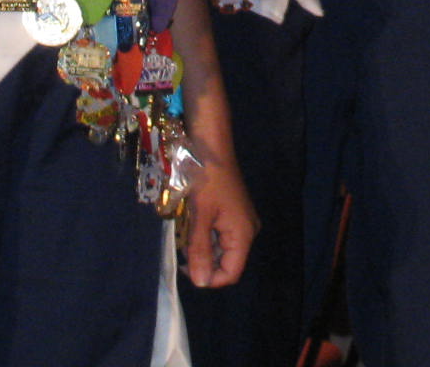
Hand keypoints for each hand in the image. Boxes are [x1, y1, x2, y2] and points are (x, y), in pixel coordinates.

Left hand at [182, 152, 256, 288]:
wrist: (211, 147)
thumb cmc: (206, 181)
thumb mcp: (199, 218)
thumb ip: (199, 252)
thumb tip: (201, 283)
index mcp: (243, 234)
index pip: (231, 273)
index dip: (209, 278)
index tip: (185, 268)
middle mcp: (247, 231)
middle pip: (227, 263)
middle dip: (203, 262)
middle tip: (182, 250)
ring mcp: (241, 222)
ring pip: (221, 250)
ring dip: (201, 249)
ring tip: (185, 234)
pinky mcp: (233, 215)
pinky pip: (219, 237)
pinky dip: (204, 237)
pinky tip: (191, 226)